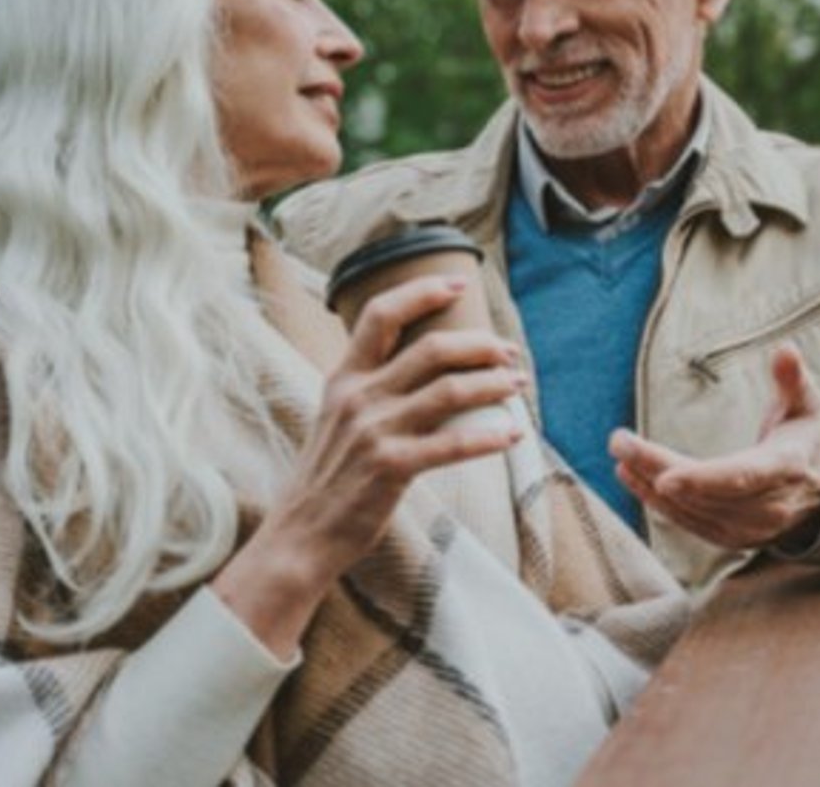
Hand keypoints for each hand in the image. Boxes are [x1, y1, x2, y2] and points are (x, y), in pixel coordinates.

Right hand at [214, 274, 525, 656]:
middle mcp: (358, 397)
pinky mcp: (391, 468)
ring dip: (493, 384)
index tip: (459, 283)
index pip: (380, 315)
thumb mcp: (338, 421)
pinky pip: (453, 444)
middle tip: (509, 352)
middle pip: (431, 349)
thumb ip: (372, 391)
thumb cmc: (328, 480)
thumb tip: (424, 371)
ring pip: (448, 390)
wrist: (301, 535)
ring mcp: (374, 432)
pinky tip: (512, 433)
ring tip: (518, 384)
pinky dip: (489, 436)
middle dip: (479, 344)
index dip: (422, 292)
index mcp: (344, 379)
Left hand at [611, 345, 819, 550]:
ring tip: (621, 455)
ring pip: (691, 510)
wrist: (818, 492)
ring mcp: (750, 528)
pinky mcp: (731, 538)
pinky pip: (688, 522)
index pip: (742, 477)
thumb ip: (792, 379)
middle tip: (620, 442)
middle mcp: (769, 506)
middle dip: (657, 468)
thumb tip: (785, 350)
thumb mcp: (805, 404)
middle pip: (705, 492)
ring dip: (650, 484)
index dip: (703, 480)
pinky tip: (632, 477)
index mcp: (786, 469)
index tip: (665, 478)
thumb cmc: (803, 438)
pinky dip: (658, 503)